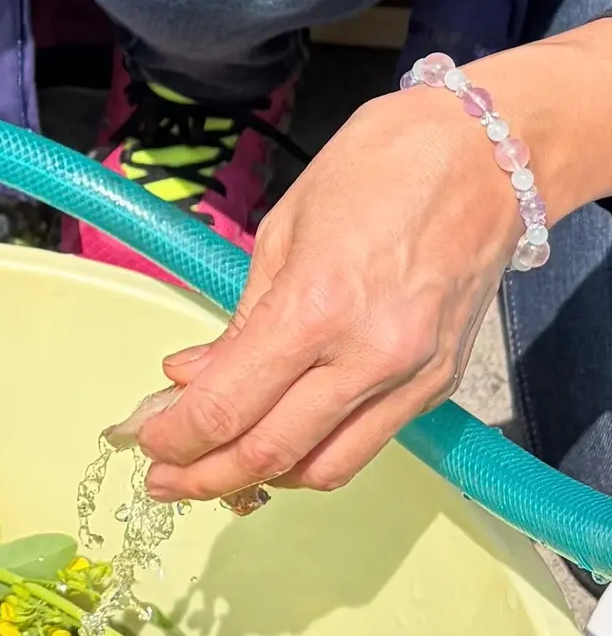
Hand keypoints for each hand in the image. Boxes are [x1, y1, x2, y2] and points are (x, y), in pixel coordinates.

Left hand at [136, 86, 521, 499]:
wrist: (489, 155)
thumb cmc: (380, 168)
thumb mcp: (284, 232)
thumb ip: (239, 322)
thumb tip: (190, 380)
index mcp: (316, 307)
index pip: (227, 408)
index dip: (175, 439)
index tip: (146, 443)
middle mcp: (366, 357)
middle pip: (267, 454)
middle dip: (203, 477)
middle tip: (165, 478)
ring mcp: (409, 379)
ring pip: (320, 470)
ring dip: (259, 480)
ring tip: (219, 467)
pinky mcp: (436, 387)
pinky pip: (363, 447)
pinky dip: (313, 456)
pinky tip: (281, 440)